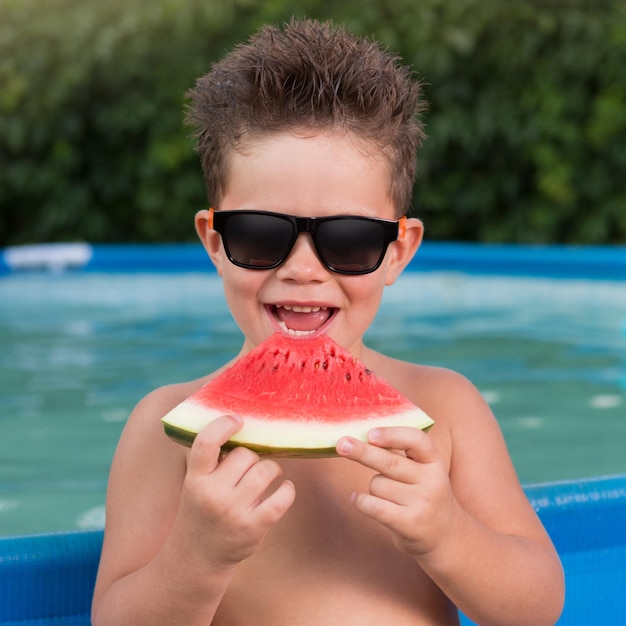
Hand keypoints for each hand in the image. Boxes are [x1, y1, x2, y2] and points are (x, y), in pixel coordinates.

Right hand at [175, 415, 295, 569]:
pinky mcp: (253, 528)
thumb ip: (210, 458)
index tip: (237, 420)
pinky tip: (285, 489)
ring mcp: (234, 512)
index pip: (206, 443)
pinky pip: (282, 497)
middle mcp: (213, 494)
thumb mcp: (195, 483)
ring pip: (266, 470)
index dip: (223, 425)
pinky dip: (287, 490)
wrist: (196, 557)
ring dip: (272, 469)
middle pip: (245, 454)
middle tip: (250, 466)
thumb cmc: (201, 509)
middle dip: (252, 456)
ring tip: (268, 475)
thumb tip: (239, 420)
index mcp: (195, 478)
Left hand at [336, 427, 459, 558]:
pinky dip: (361, 501)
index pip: (417, 440)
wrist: (447, 537)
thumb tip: (361, 438)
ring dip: (374, 488)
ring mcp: (422, 503)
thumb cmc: (424, 495)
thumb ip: (400, 455)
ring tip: (388, 497)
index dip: (392, 434)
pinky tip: (356, 499)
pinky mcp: (411, 524)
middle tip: (341, 444)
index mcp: (434, 462)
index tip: (370, 433)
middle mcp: (432, 481)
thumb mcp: (423, 471)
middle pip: (390, 462)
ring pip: (378, 485)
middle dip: (362, 452)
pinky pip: (375, 507)